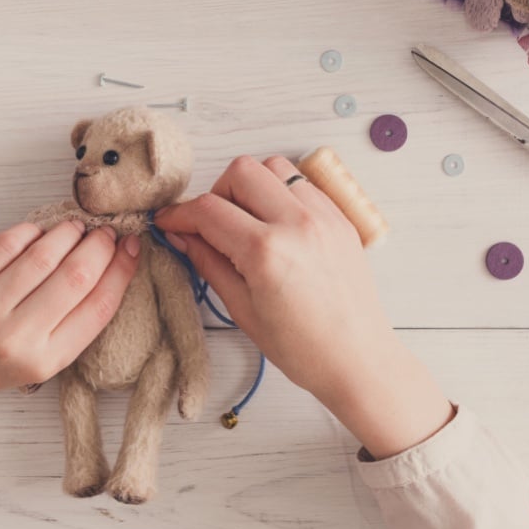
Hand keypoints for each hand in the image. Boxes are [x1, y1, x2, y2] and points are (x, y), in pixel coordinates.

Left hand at [0, 221, 141, 420]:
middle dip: (99, 246)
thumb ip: (62, 325)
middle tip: (106, 231)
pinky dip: (28, 231)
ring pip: (44, 255)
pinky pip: (5, 245)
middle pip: (77, 277)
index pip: (99, 307)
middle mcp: (18, 336)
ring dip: (67, 233)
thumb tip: (101, 270)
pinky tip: (37, 230)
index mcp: (44, 361)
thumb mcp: (28, 364)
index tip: (131, 248)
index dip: (121, 271)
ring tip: (76, 226)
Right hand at [155, 156, 452, 458]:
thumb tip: (182, 236)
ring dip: (252, 186)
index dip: (179, 214)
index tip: (170, 223)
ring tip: (247, 222)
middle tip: (213, 225)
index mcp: (266, 252)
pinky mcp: (340, 219)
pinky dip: (281, 194)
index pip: (208, 210)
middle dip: (217, 193)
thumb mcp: (242, 310)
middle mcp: (297, 223)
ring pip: (274, 167)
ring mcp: (323, 216)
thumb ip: (209, 263)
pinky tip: (276, 225)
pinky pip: (302, 184)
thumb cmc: (303, 348)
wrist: (358, 360)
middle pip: (241, 171)